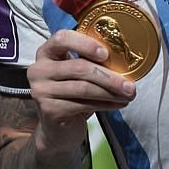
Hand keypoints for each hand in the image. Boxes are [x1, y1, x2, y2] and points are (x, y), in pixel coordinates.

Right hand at [25, 28, 134, 150]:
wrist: (57, 129)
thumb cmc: (70, 95)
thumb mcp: (75, 74)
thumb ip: (88, 62)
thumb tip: (121, 58)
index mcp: (46, 52)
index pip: (62, 38)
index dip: (85, 44)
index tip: (106, 54)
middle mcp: (39, 69)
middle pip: (78, 67)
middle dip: (108, 76)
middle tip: (129, 84)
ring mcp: (41, 91)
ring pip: (84, 88)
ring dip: (110, 92)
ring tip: (128, 95)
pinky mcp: (49, 110)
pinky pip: (83, 105)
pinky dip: (105, 105)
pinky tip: (117, 104)